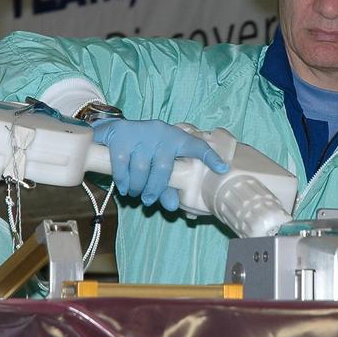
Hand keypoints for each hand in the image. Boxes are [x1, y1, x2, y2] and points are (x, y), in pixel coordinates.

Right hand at [90, 119, 228, 210]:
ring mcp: (141, 133)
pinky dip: (123, 180)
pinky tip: (124, 187)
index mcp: (176, 138)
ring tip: (135, 193)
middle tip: (148, 199)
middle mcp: (161, 133)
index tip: (222, 169)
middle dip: (156, 189)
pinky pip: (122, 164)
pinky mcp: (121, 136)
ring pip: (141, 168)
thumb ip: (167, 185)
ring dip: (137, 187)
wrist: (115, 130)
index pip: (197, 146)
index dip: (210, 157)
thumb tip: (172, 207)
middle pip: (164, 168)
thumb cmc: (144, 150)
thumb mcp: (158, 162)